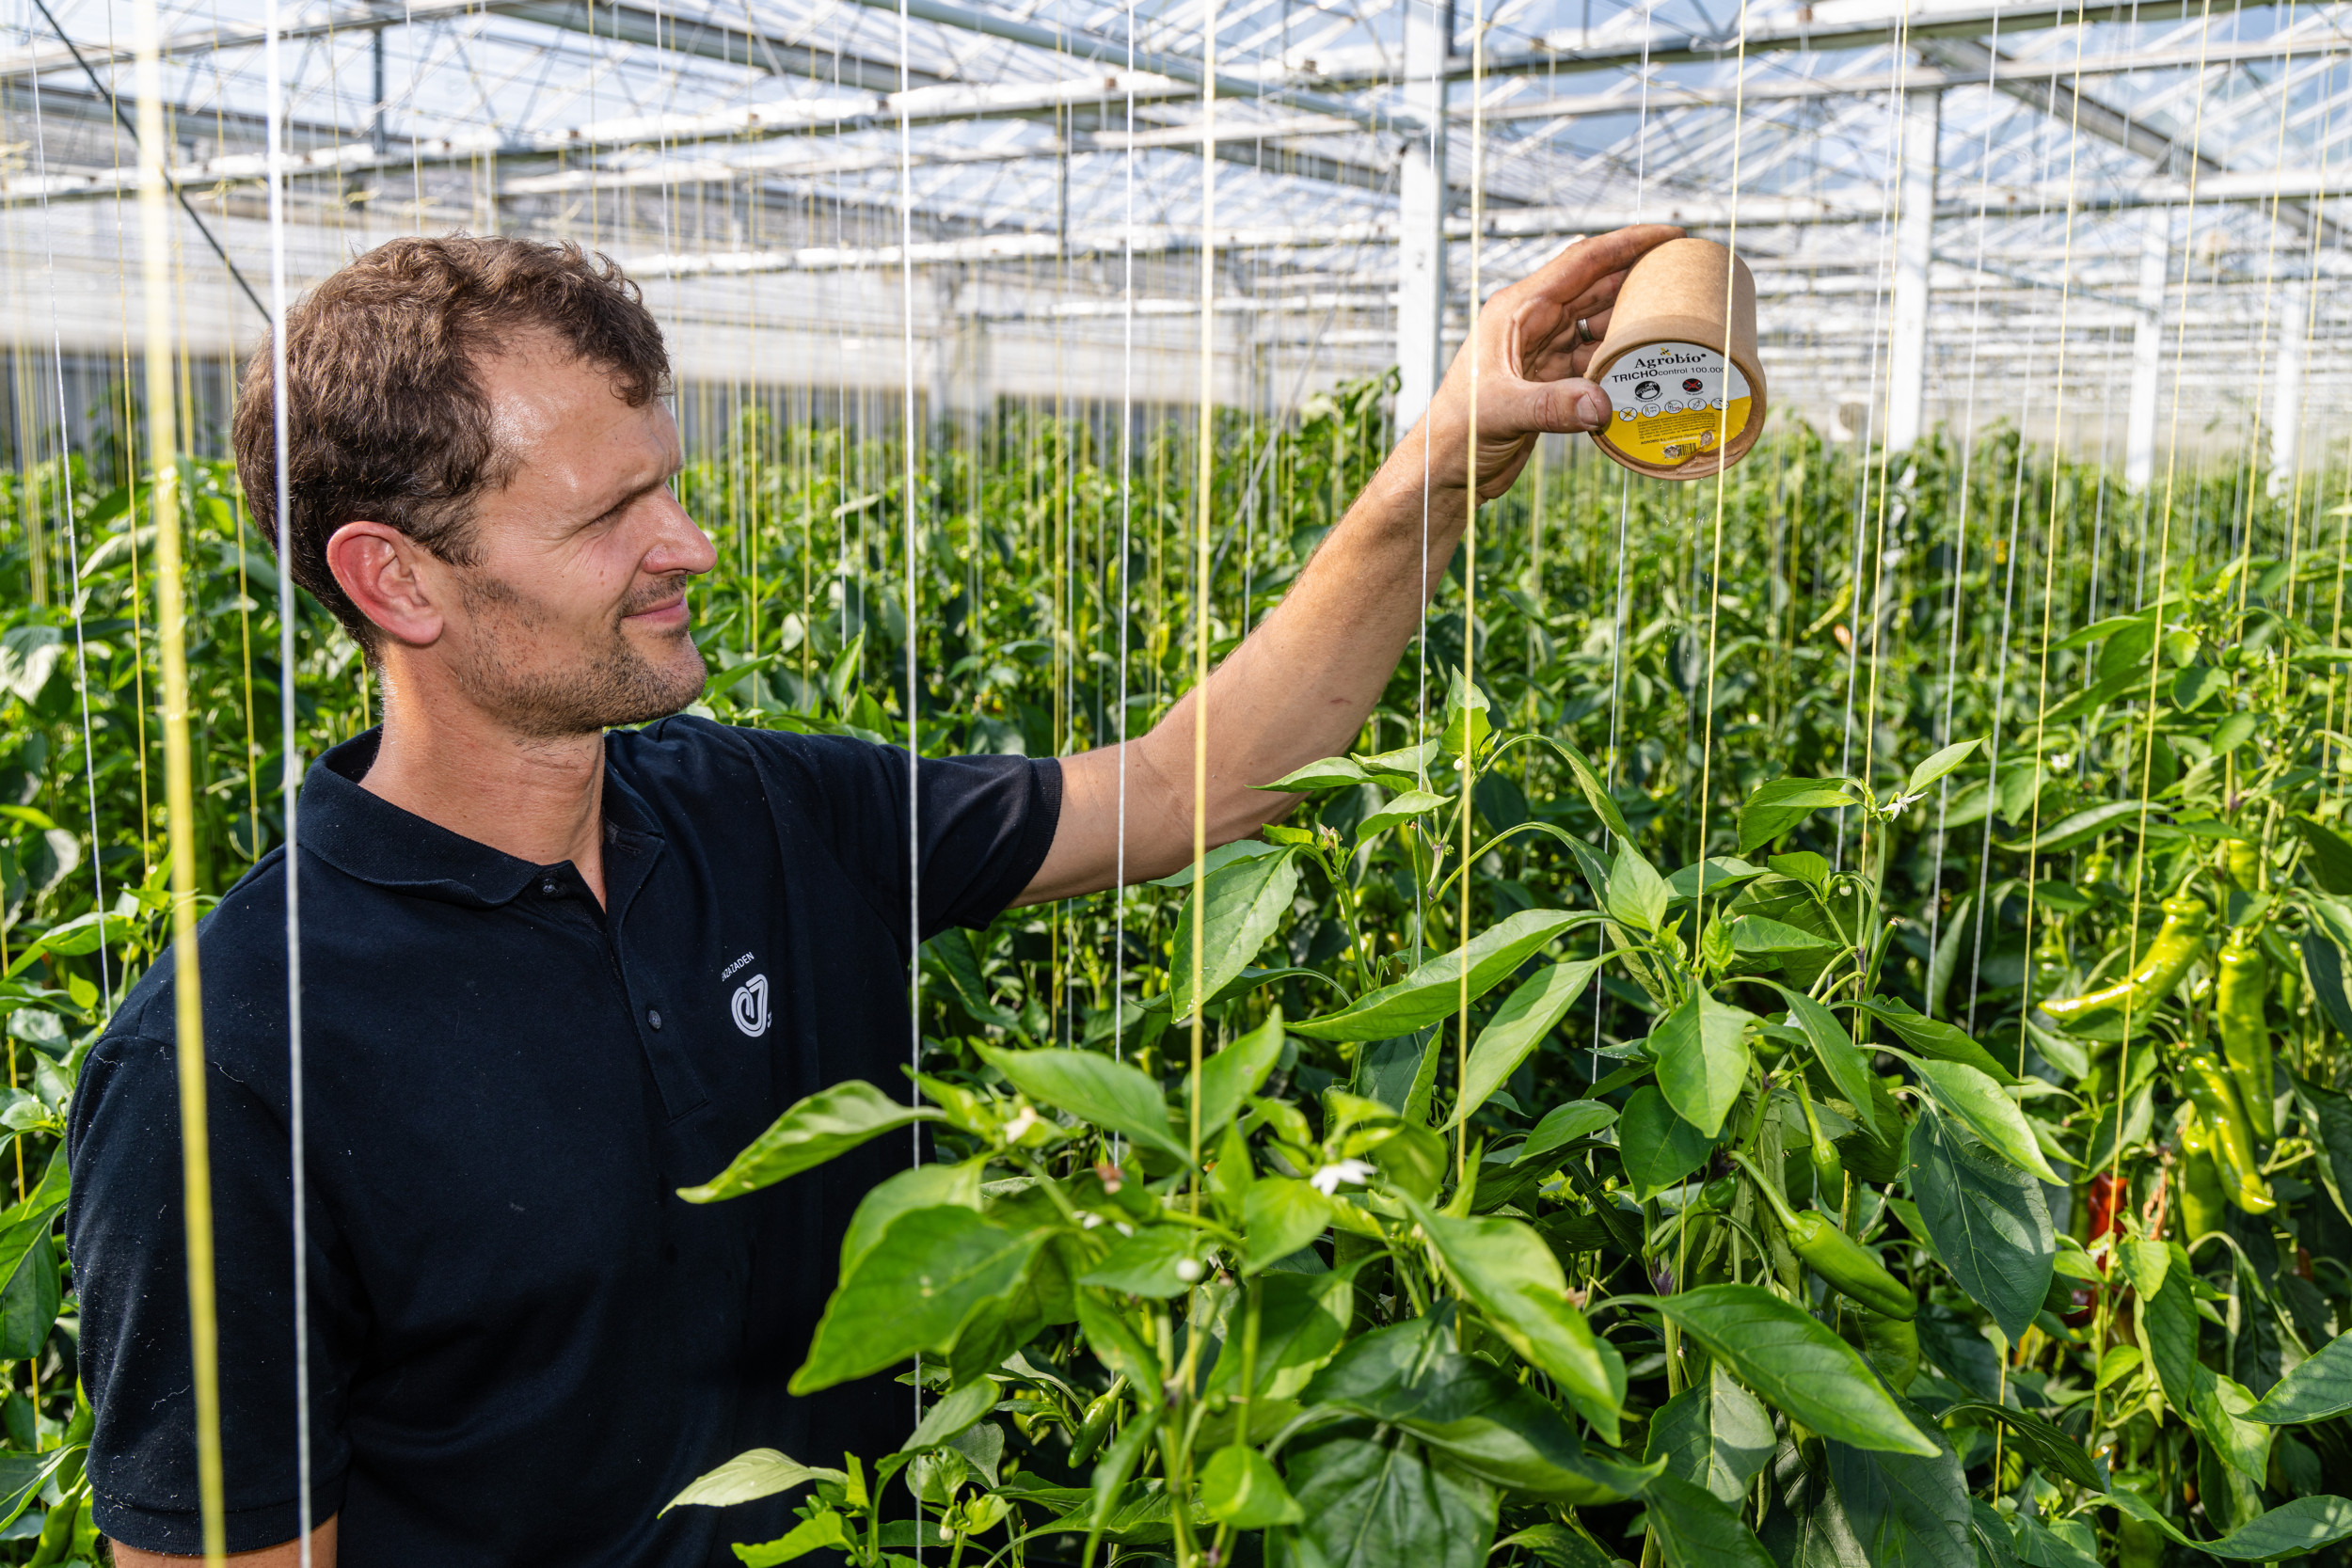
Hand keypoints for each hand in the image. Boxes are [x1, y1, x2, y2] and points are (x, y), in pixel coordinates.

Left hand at [1415, 223, 1685, 500]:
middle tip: (1687, 273)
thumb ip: (1553, 407)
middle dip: (1639, 276)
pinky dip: (1619, 361)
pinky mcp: (1550, 380)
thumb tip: (1603, 404)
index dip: (1627, 243)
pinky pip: (1594, 359)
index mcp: (1517, 310)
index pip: (1581, 261)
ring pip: (1598, 323)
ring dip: (1632, 321)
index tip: (1669, 235)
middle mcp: (1531, 322)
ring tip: (1676, 319)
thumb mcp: (1503, 412)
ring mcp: (1542, 350)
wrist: (1446, 468)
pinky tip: (1646, 367)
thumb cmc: (1458, 432)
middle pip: (1596, 286)